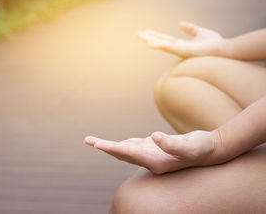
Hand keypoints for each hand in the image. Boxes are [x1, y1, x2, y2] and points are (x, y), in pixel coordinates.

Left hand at [84, 130, 216, 173]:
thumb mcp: (189, 145)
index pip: (128, 154)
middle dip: (104, 147)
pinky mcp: (155, 149)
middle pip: (122, 153)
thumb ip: (172, 143)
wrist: (212, 151)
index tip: (97, 145)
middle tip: (87, 140)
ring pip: (126, 150)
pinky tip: (117, 144)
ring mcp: (152, 155)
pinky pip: (135, 147)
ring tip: (94, 142)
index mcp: (155, 161)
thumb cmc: (202, 148)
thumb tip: (153, 136)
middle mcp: (150, 160)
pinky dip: (123, 144)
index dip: (112, 148)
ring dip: (110, 146)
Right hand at [138, 21, 224, 57]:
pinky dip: (158, 46)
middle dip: (149, 38)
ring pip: (161, 45)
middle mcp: (178, 49)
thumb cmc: (215, 44)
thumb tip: (180, 24)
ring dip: (150, 40)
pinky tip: (149, 44)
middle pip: (160, 42)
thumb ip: (191, 29)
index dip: (155, 36)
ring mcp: (179, 51)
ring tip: (140, 36)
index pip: (165, 39)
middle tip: (137, 34)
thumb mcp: (201, 32)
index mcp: (181, 45)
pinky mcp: (182, 51)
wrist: (223, 50)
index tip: (146, 32)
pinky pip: (168, 48)